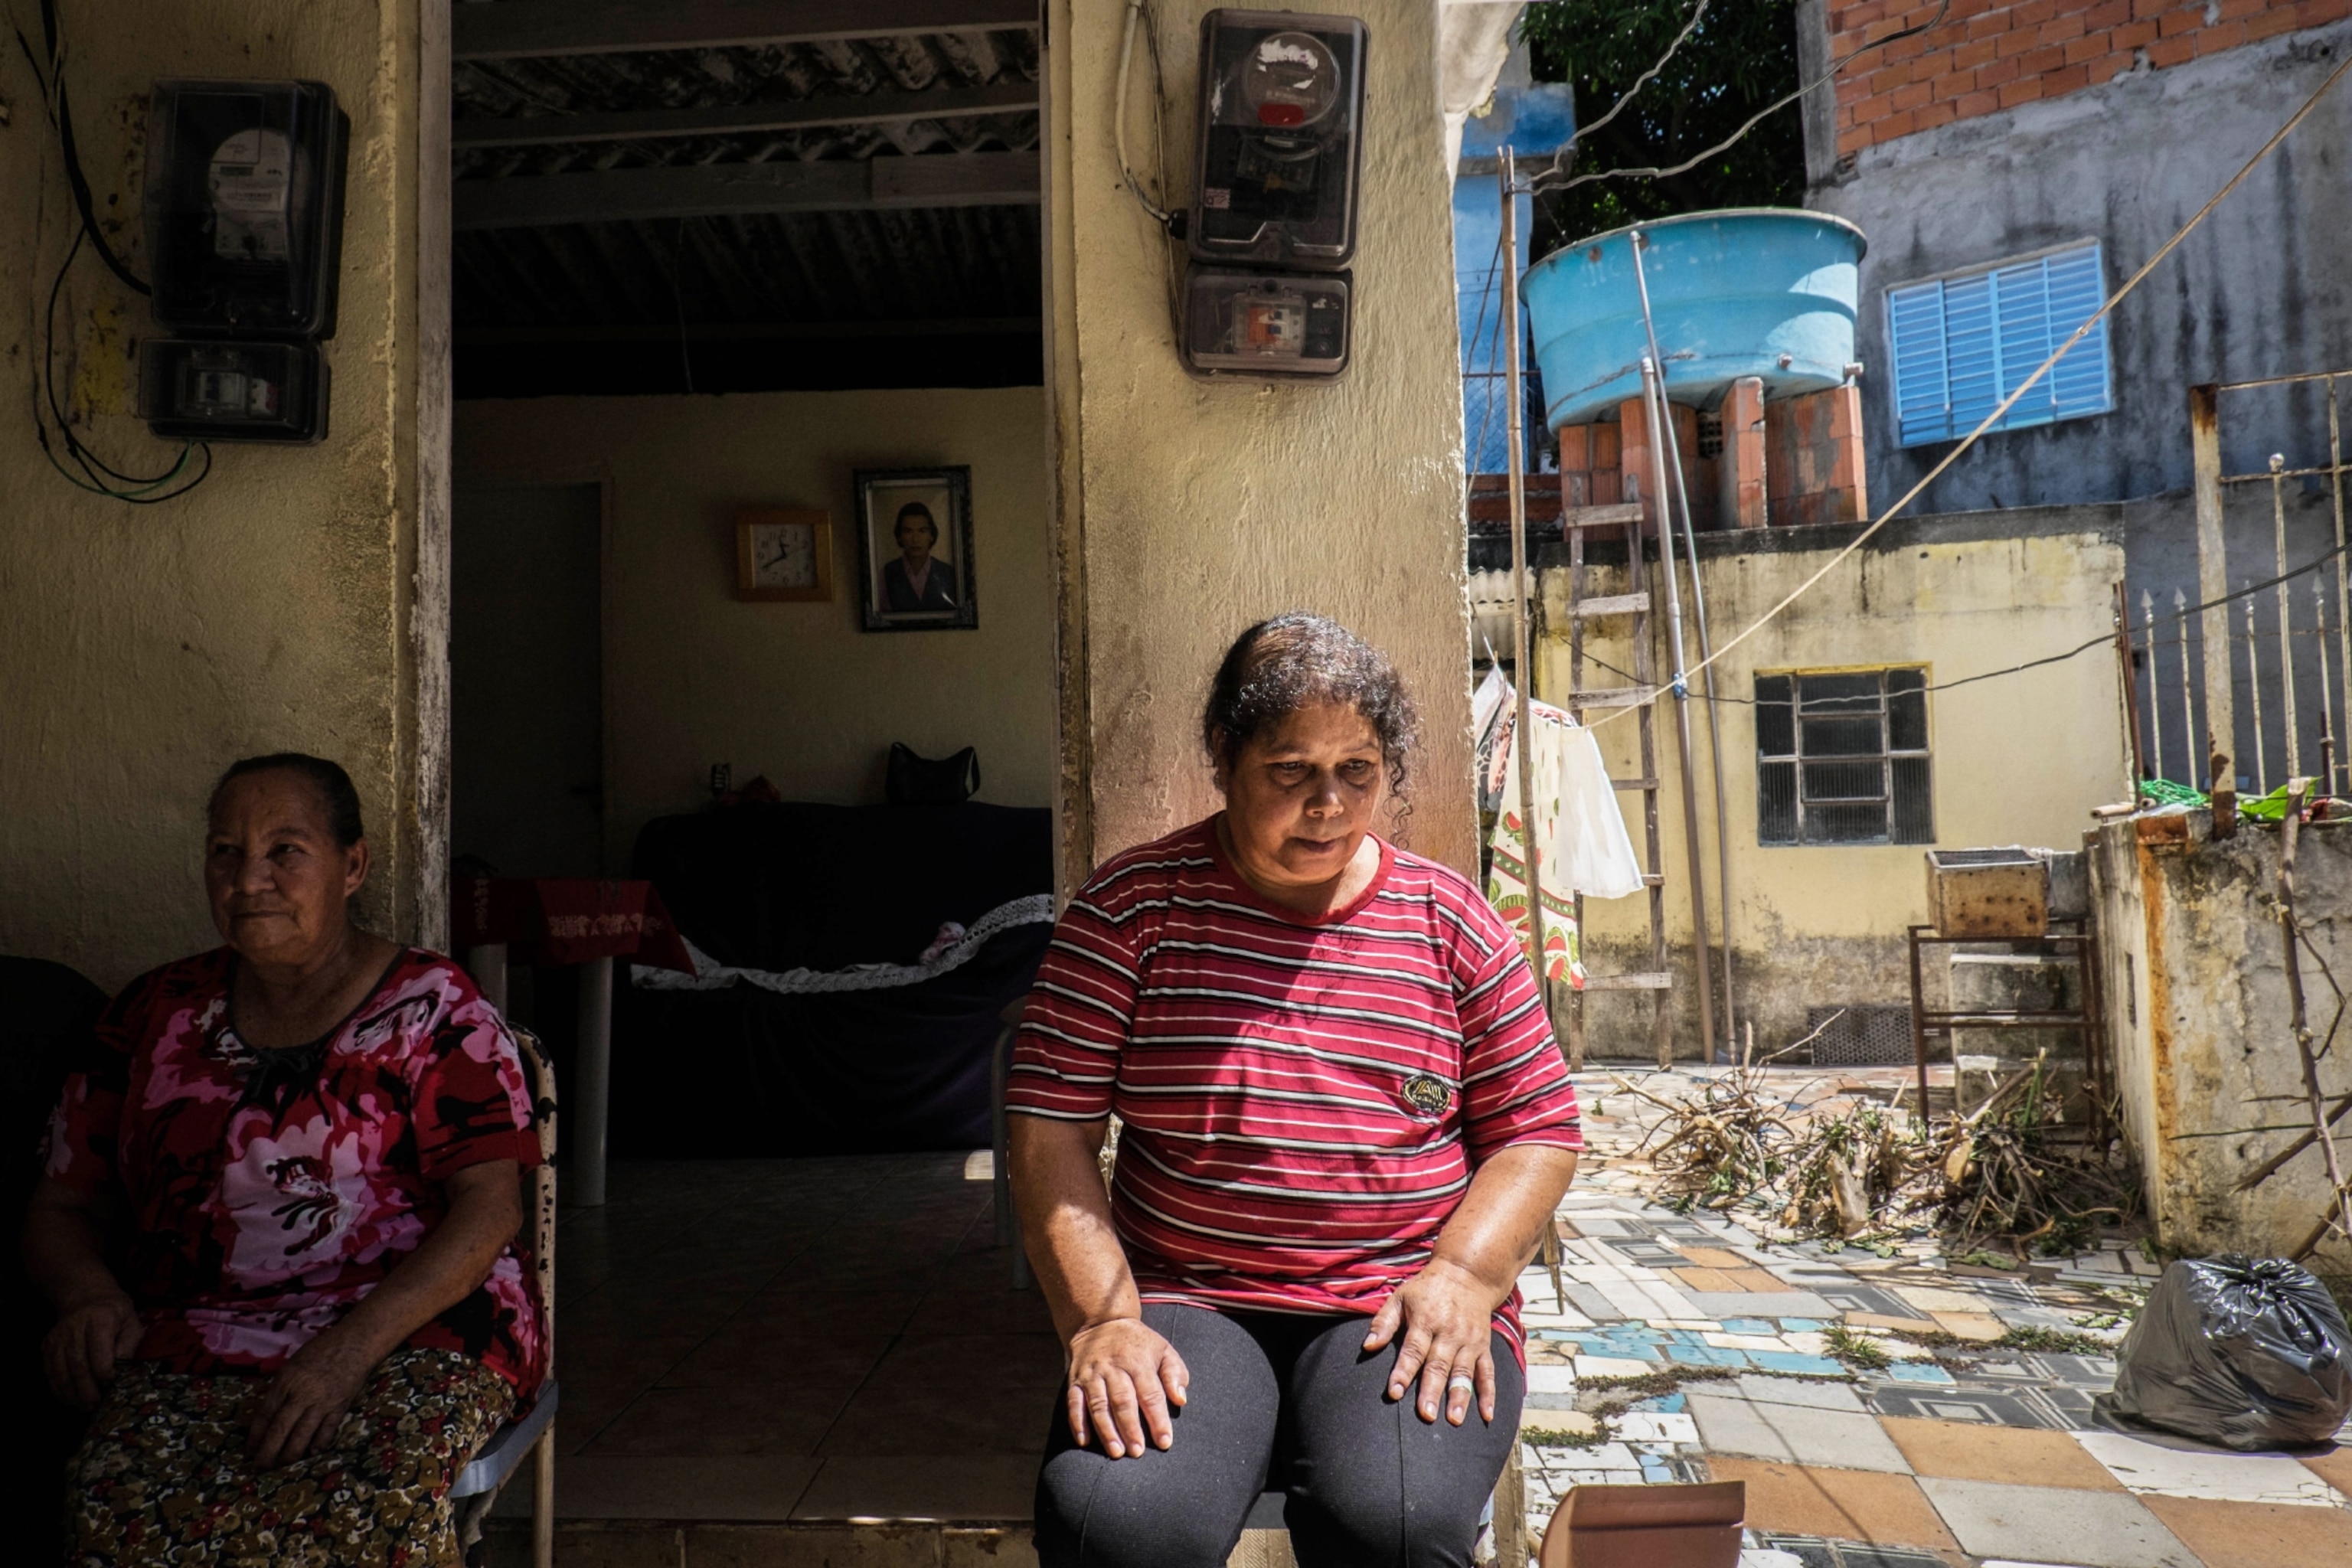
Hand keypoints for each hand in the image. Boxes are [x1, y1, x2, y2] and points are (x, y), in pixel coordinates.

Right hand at [42, 1291, 142, 1408]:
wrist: (86, 1297)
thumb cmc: (114, 1312)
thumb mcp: (131, 1321)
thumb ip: (129, 1344)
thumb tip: (122, 1369)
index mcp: (99, 1319)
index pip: (98, 1351)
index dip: (104, 1371)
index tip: (112, 1383)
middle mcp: (74, 1329)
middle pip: (77, 1365)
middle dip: (86, 1389)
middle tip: (96, 1404)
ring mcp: (57, 1338)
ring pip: (61, 1372)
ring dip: (72, 1393)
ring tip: (85, 1406)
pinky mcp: (48, 1346)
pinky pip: (51, 1372)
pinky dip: (59, 1389)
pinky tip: (70, 1399)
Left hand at [248, 1329, 375, 1469]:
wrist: (356, 1342)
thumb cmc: (321, 1351)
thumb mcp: (292, 1366)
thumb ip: (281, 1390)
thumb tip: (268, 1419)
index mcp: (286, 1381)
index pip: (265, 1415)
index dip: (255, 1437)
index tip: (249, 1451)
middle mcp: (302, 1393)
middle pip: (280, 1430)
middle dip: (267, 1453)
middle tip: (260, 1467)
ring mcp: (323, 1402)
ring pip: (302, 1436)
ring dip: (289, 1455)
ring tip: (282, 1465)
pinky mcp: (340, 1407)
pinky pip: (326, 1432)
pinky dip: (318, 1446)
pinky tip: (311, 1453)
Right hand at [1065, 1317, 1188, 1458]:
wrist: (1101, 1323)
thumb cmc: (1139, 1344)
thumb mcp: (1163, 1350)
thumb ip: (1175, 1374)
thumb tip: (1180, 1399)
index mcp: (1138, 1361)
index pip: (1150, 1393)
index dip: (1158, 1419)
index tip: (1164, 1441)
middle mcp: (1113, 1367)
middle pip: (1122, 1400)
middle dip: (1130, 1428)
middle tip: (1137, 1452)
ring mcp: (1092, 1374)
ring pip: (1098, 1404)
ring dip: (1106, 1429)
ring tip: (1116, 1452)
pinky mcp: (1075, 1380)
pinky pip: (1073, 1402)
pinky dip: (1077, 1422)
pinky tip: (1084, 1441)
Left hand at [1363, 1258, 1500, 1426]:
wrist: (1467, 1274)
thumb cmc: (1427, 1289)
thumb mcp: (1400, 1297)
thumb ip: (1383, 1323)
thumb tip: (1367, 1347)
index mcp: (1425, 1320)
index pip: (1413, 1350)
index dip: (1403, 1371)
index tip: (1394, 1392)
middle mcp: (1449, 1332)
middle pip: (1439, 1365)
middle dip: (1432, 1391)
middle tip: (1426, 1416)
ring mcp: (1469, 1340)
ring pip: (1464, 1372)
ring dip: (1460, 1396)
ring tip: (1454, 1419)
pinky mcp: (1483, 1346)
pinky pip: (1487, 1372)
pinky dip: (1489, 1394)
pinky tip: (1486, 1414)